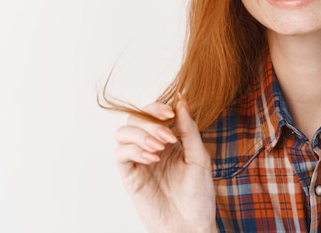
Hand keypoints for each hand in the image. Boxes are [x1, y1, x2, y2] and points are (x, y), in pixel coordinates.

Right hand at [114, 95, 216, 232]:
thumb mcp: (199, 157)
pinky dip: (134, 150)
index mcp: (169, 139)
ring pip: (123, 132)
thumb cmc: (199, 194)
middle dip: (150, 122)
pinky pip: (120, 154)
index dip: (157, 108)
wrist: (191, 225)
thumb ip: (189, 129)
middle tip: (168, 137)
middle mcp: (152, 147)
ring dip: (140, 134)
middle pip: (135, 118)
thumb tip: (181, 100)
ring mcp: (139, 161)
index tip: (170, 113)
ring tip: (159, 149)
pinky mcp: (130, 176)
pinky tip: (152, 158)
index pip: (154, 113)